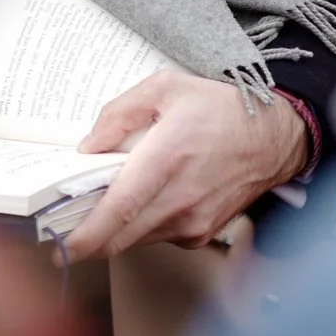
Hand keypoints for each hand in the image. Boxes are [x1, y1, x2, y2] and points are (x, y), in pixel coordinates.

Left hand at [59, 71, 307, 260]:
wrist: (274, 138)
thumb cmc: (222, 110)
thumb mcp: (165, 88)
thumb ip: (118, 113)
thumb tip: (88, 147)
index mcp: (168, 156)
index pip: (120, 209)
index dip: (86, 235)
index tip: (61, 248)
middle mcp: (181, 197)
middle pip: (119, 237)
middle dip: (85, 239)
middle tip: (61, 230)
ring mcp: (193, 221)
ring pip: (134, 240)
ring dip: (112, 229)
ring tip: (104, 202)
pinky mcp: (199, 234)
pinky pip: (155, 236)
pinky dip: (139, 225)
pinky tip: (143, 201)